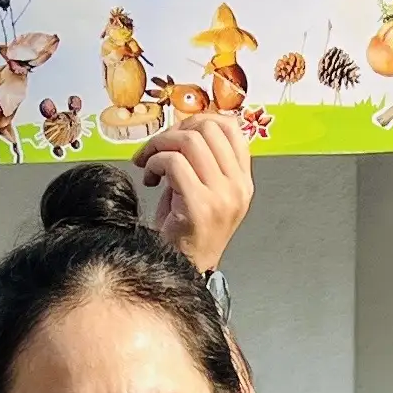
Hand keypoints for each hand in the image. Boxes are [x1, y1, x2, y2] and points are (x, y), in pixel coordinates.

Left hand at [138, 109, 255, 272]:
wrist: (180, 271)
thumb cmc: (185, 233)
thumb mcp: (204, 191)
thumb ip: (203, 161)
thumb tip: (183, 128)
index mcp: (242, 181)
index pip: (231, 127)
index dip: (199, 120)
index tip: (177, 134)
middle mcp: (237, 187)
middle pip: (208, 128)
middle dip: (174, 131)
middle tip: (157, 148)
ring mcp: (221, 197)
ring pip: (189, 141)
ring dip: (160, 146)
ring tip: (150, 163)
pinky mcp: (199, 207)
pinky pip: (174, 163)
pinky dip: (155, 163)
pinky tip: (150, 179)